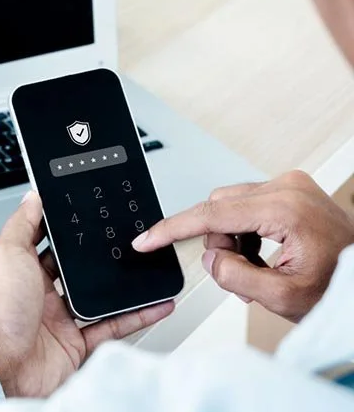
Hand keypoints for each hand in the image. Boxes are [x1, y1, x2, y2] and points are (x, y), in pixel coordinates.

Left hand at [0, 192, 173, 397]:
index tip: (83, 209)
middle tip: (120, 236)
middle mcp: (37, 293)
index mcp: (18, 269)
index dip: (60, 225)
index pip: (42, 240)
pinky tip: (154, 304)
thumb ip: (21, 225)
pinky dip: (135, 316)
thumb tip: (31, 197)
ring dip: (120, 285)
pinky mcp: (75, 343)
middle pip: (72, 267)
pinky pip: (112, 325)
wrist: (1, 370)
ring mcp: (57, 319)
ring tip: (142, 266)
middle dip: (94, 254)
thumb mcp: (6, 254)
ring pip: (97, 296)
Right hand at [133, 170, 353, 322]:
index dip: (173, 229)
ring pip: (229, 207)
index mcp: (285, 209)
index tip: (148, 239)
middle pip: (218, 208)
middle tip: (240, 274)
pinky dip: (245, 232)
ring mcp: (290, 185)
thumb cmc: (340, 286)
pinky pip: (246, 205)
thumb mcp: (283, 297)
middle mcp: (286, 187)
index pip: (212, 214)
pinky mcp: (290, 189)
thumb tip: (210, 259)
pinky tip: (262, 254)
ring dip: (232, 240)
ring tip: (257, 268)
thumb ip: (234, 277)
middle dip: (218, 243)